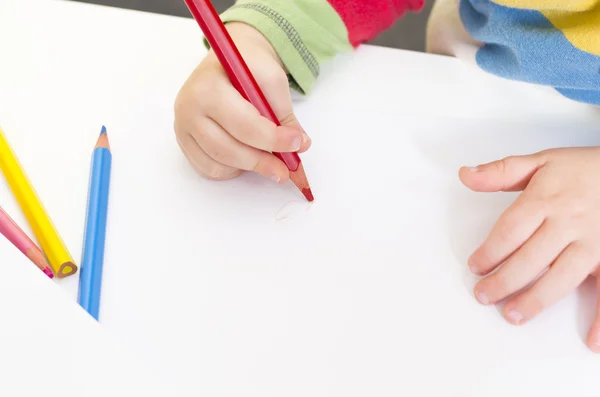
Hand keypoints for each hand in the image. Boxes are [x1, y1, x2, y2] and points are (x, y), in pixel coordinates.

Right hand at [174, 23, 309, 182]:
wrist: (227, 61)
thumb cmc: (248, 67)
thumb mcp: (272, 79)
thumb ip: (285, 113)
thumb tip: (300, 145)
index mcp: (209, 87)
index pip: (244, 124)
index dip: (273, 139)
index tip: (297, 144)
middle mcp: (189, 108)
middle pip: (228, 149)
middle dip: (262, 162)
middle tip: (285, 170)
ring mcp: (183, 127)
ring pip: (218, 163)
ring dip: (248, 167)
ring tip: (269, 163)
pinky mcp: (184, 141)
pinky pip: (208, 168)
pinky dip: (231, 170)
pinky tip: (247, 160)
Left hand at [459, 147, 599, 351]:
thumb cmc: (584, 169)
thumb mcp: (541, 161)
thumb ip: (501, 171)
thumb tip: (466, 176)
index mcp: (546, 200)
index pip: (510, 230)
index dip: (489, 251)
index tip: (475, 266)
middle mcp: (569, 223)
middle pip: (530, 258)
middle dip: (503, 281)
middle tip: (483, 296)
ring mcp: (594, 243)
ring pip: (562, 277)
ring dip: (536, 300)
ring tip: (513, 315)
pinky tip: (592, 340)